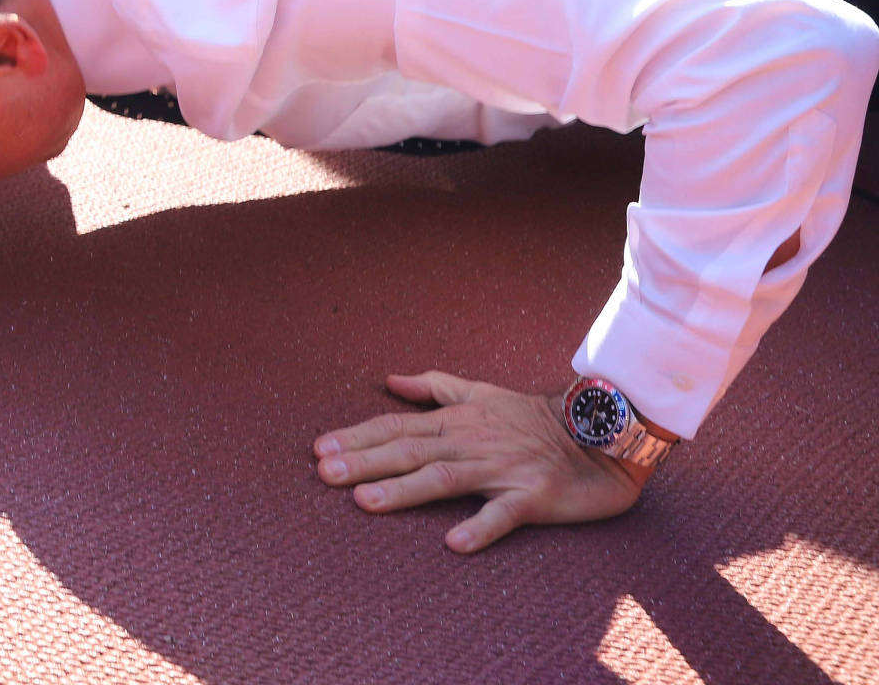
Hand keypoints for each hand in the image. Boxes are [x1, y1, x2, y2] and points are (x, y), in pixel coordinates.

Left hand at [313, 371, 648, 552]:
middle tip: (323, 474)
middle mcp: (471, 441)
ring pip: (443, 478)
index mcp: (456, 420)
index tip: (319, 449)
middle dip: (363, 461)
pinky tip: (454, 543)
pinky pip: (504, 513)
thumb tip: (390, 379)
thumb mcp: (482, 392)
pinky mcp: (534, 496)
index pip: (396, 426)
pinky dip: (480, 526)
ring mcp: (501, 468)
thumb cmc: (536, 417)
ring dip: (402, 490)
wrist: (603, 431)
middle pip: (408, 450)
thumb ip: (435, 387)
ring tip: (364, 502)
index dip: (357, 437)